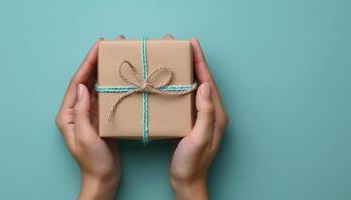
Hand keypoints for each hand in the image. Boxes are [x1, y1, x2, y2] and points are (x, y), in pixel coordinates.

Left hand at [55, 36, 124, 199]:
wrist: (103, 177)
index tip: (98, 47)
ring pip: (96, 86)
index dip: (87, 63)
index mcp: (69, 114)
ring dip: (103, 71)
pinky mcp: (101, 117)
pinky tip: (118, 76)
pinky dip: (110, 84)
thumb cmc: (93, 161)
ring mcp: (90, 113)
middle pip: (86, 80)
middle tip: (108, 44)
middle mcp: (77, 110)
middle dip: (95, 62)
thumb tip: (83, 86)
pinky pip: (105, 96)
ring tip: (113, 55)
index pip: (77, 83)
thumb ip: (82, 112)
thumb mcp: (86, 137)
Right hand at [167, 35, 228, 199]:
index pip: (208, 82)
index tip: (192, 44)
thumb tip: (203, 85)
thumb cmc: (192, 163)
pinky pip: (187, 97)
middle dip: (193, 61)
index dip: (200, 62)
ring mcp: (201, 117)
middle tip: (181, 45)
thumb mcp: (199, 138)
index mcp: (216, 114)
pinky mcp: (192, 121)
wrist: (187, 180)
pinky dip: (181, 85)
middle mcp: (211, 112)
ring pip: (194, 87)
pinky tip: (172, 81)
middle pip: (202, 81)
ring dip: (187, 71)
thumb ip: (205, 113)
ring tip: (176, 57)